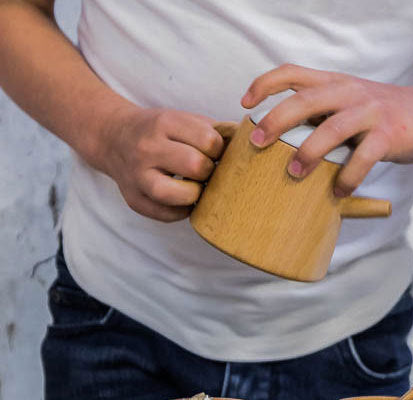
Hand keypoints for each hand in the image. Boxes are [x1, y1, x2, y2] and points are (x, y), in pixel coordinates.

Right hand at [97, 106, 223, 221]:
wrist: (113, 138)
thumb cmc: (160, 132)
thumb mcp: (183, 120)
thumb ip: (215, 131)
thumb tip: (249, 144)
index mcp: (163, 123)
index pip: (208, 140)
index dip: (219, 149)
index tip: (213, 152)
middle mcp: (147, 148)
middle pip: (197, 166)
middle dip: (209, 171)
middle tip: (205, 170)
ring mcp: (138, 176)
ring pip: (181, 195)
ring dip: (196, 194)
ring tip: (195, 186)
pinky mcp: (135, 200)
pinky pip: (170, 215)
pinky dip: (183, 211)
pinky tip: (182, 199)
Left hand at [240, 64, 412, 195]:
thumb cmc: (386, 116)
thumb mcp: (352, 105)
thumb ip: (323, 114)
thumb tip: (285, 140)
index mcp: (336, 83)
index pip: (293, 72)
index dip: (265, 83)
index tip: (245, 103)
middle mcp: (350, 92)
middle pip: (304, 100)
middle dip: (275, 120)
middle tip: (257, 143)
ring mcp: (371, 112)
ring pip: (331, 128)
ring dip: (308, 152)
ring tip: (294, 173)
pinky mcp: (390, 134)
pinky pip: (362, 158)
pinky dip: (347, 178)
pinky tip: (337, 193)